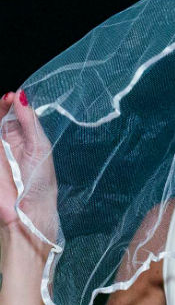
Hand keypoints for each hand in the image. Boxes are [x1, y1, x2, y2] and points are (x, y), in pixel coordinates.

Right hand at [0, 90, 58, 241]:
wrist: (29, 209)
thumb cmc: (39, 182)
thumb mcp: (39, 147)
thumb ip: (29, 122)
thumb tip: (22, 97)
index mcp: (27, 138)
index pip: (17, 114)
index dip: (14, 103)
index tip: (13, 95)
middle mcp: (10, 142)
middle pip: (2, 117)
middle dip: (3, 106)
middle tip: (7, 98)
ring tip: (4, 104)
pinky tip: (0, 121)